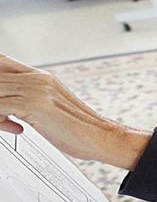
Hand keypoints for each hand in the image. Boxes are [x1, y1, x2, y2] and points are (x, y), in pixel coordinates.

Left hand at [0, 54, 149, 168]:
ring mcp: (37, 91)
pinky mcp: (35, 106)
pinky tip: (9, 127)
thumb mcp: (52, 108)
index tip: (1, 92)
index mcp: (42, 78)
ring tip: (3, 121)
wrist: (102, 138)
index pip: (3, 63)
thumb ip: (29, 101)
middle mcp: (39, 80)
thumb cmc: (79, 130)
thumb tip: (8, 106)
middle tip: (1, 113)